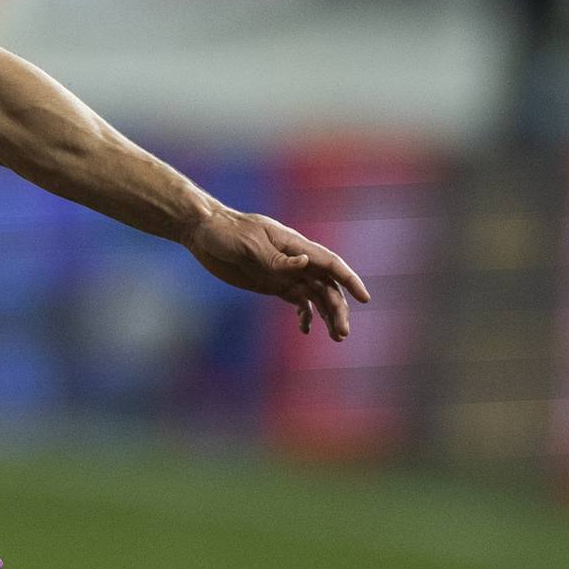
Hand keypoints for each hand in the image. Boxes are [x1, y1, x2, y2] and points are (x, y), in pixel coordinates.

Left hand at [182, 206, 370, 338]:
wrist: (204, 231)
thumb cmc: (226, 232)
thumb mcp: (248, 244)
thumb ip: (276, 258)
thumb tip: (304, 263)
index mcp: (295, 246)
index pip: (330, 263)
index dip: (349, 280)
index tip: (364, 298)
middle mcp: (296, 260)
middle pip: (327, 286)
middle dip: (339, 309)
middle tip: (342, 333)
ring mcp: (285, 273)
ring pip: (316, 296)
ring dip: (328, 315)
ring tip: (336, 337)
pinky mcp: (272, 283)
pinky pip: (297, 301)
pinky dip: (306, 315)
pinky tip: (307, 330)